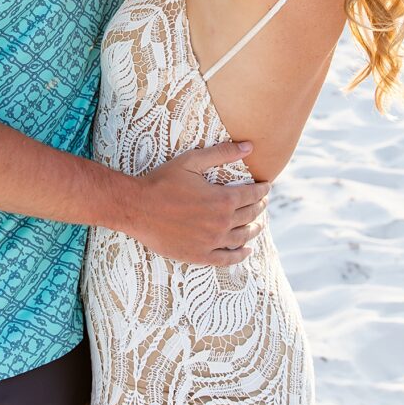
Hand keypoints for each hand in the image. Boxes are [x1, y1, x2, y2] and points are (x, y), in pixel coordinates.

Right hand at [131, 141, 270, 265]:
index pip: (252, 195)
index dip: (262, 190)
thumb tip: (249, 146)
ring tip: (258, 224)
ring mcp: (211, 242)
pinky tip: (245, 251)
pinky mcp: (199, 255)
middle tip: (262, 202)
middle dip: (259, 207)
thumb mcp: (192, 161)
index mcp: (222, 199)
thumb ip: (222, 153)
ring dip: (254, 230)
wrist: (137, 208)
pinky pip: (226, 258)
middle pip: (250, 216)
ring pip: (242, 238)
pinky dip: (239, 255)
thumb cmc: (163, 181)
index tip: (266, 187)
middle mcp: (221, 223)